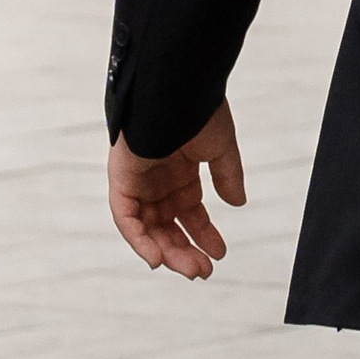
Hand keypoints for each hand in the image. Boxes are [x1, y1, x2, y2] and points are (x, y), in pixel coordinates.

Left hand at [109, 99, 245, 280]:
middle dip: (185, 250)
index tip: (220, 253)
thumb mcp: (220, 148)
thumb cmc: (197, 110)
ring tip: (190, 269)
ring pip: (148, 228)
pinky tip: (157, 258)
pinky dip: (139, 240)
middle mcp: (157, 179)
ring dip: (166, 251)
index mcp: (180, 171)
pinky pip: (126, 219)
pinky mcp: (121, 179)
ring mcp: (138, 180)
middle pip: (167, 225)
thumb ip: (227, 176)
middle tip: (204, 271)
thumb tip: (238, 203)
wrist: (176, 87)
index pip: (189, 212)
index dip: (204, 234)